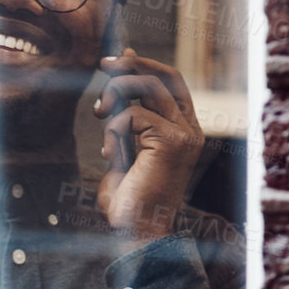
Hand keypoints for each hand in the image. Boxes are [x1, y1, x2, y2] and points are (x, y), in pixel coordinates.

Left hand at [93, 48, 204, 244]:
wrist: (139, 231)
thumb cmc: (129, 200)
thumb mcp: (123, 154)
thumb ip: (122, 124)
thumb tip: (114, 93)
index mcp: (183, 130)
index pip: (171, 83)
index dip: (145, 65)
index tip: (117, 57)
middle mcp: (190, 129)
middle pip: (164, 77)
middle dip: (132, 64)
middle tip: (103, 64)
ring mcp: (184, 134)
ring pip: (148, 89)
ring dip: (116, 94)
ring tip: (98, 115)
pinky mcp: (172, 141)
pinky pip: (132, 116)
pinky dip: (112, 130)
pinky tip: (108, 155)